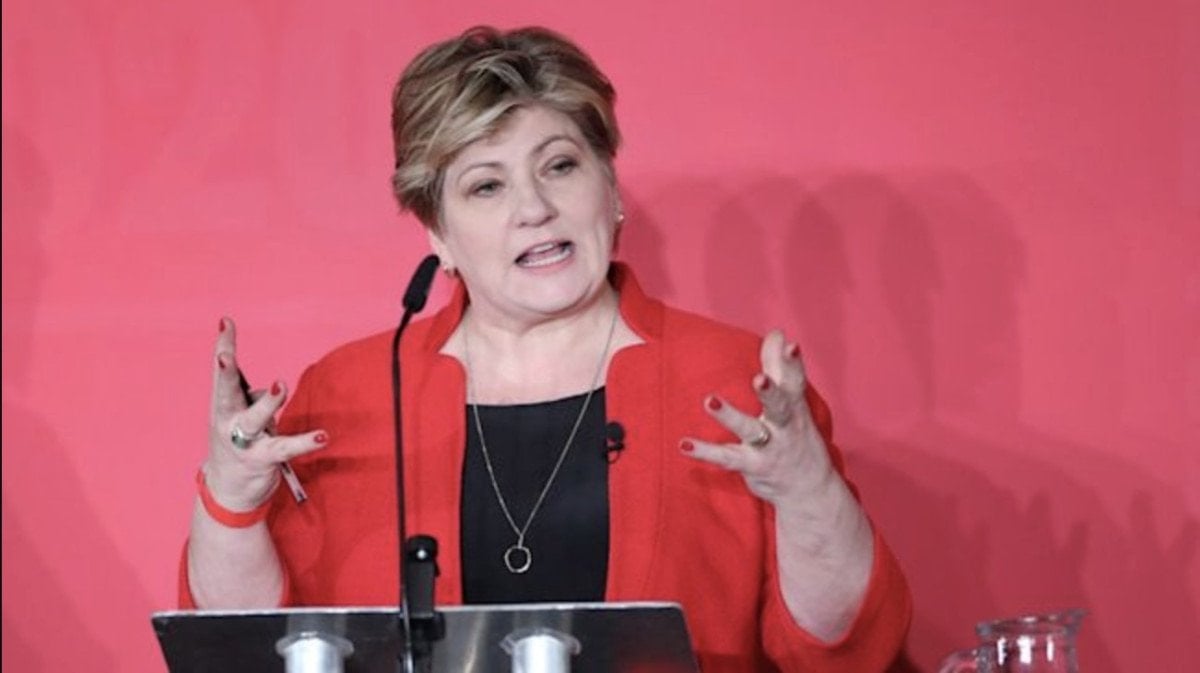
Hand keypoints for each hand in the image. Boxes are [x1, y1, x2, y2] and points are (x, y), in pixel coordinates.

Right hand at [205, 317, 326, 510]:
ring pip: (253, 419)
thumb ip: (253, 400)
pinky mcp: (262, 460)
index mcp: (222, 406)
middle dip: (225, 373)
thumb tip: (269, 391)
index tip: (225, 321)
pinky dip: (305, 442)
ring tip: (281, 386)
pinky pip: (285, 448)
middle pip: (225, 393)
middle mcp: (226, 422)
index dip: (224, 346)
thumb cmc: (236, 445)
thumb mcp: (239, 418)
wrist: (227, 492)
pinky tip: (323, 436)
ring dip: (268, 403)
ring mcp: (242, 442)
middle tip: (224, 356)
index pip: (222, 373)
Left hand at [682, 330, 834, 504]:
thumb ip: (779, 367)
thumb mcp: (794, 403)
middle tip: (759, 378)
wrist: (809, 491)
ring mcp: (768, 448)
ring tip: (710, 400)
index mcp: (795, 408)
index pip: (795, 382)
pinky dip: (705, 452)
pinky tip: (684, 444)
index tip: (790, 345)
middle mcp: (784, 427)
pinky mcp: (751, 466)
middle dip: (770, 393)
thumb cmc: (798, 438)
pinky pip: (726, 458)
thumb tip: (777, 334)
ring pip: (750, 431)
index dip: (793, 364)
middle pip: (779, 407)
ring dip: (730, 417)